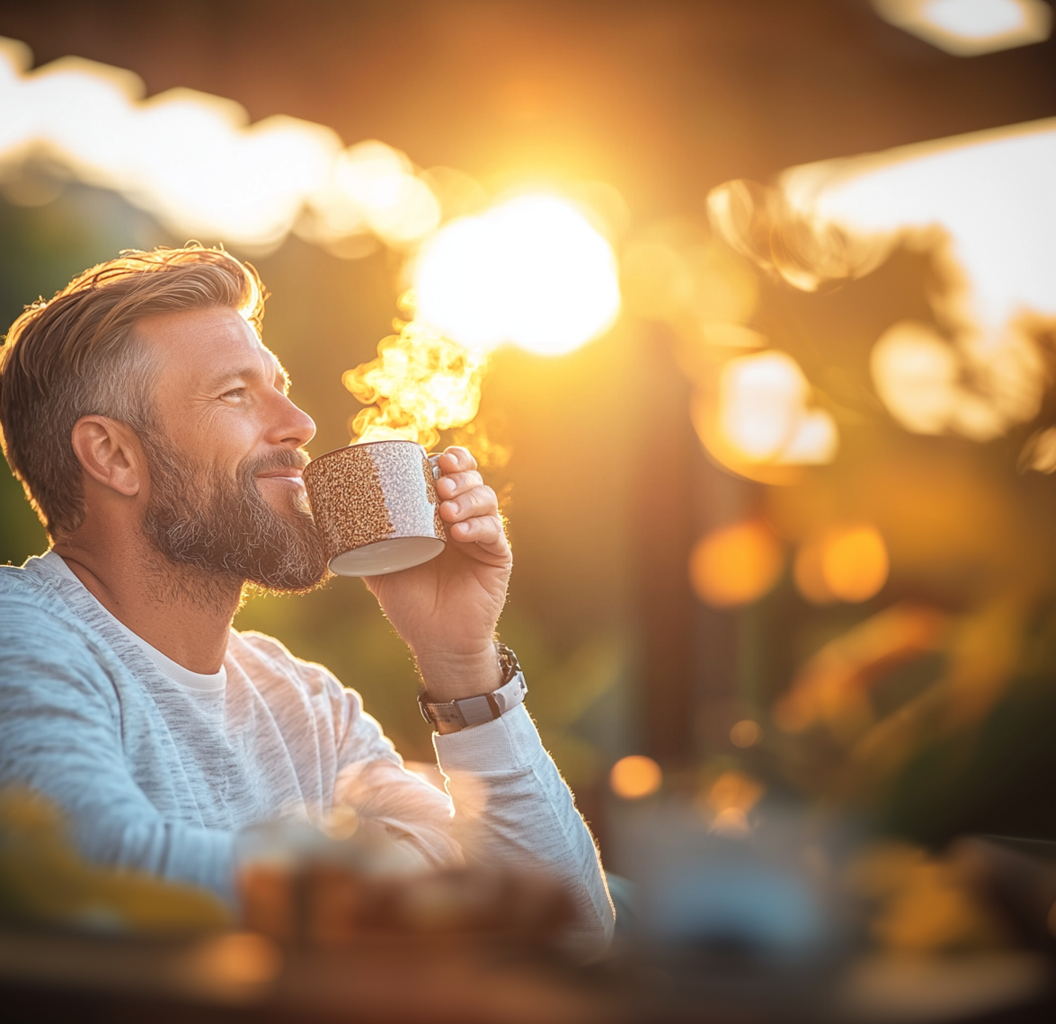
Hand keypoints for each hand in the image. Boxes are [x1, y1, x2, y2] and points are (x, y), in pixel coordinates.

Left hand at [363, 447, 511, 701]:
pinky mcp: (497, 556)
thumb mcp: (378, 569)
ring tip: (446, 510)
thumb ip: (360, 543)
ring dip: (468, 498)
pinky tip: (458, 532)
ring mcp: (482, 537)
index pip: (451, 474)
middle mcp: (464, 519)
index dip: (450, 459)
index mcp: (439, 514)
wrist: (435, 641)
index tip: (435, 459)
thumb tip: (326, 518)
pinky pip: (493, 532)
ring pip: (485, 499)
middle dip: (459, 473)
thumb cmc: (409, 605)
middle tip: (440, 484)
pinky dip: (477, 526)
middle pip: (472, 479)